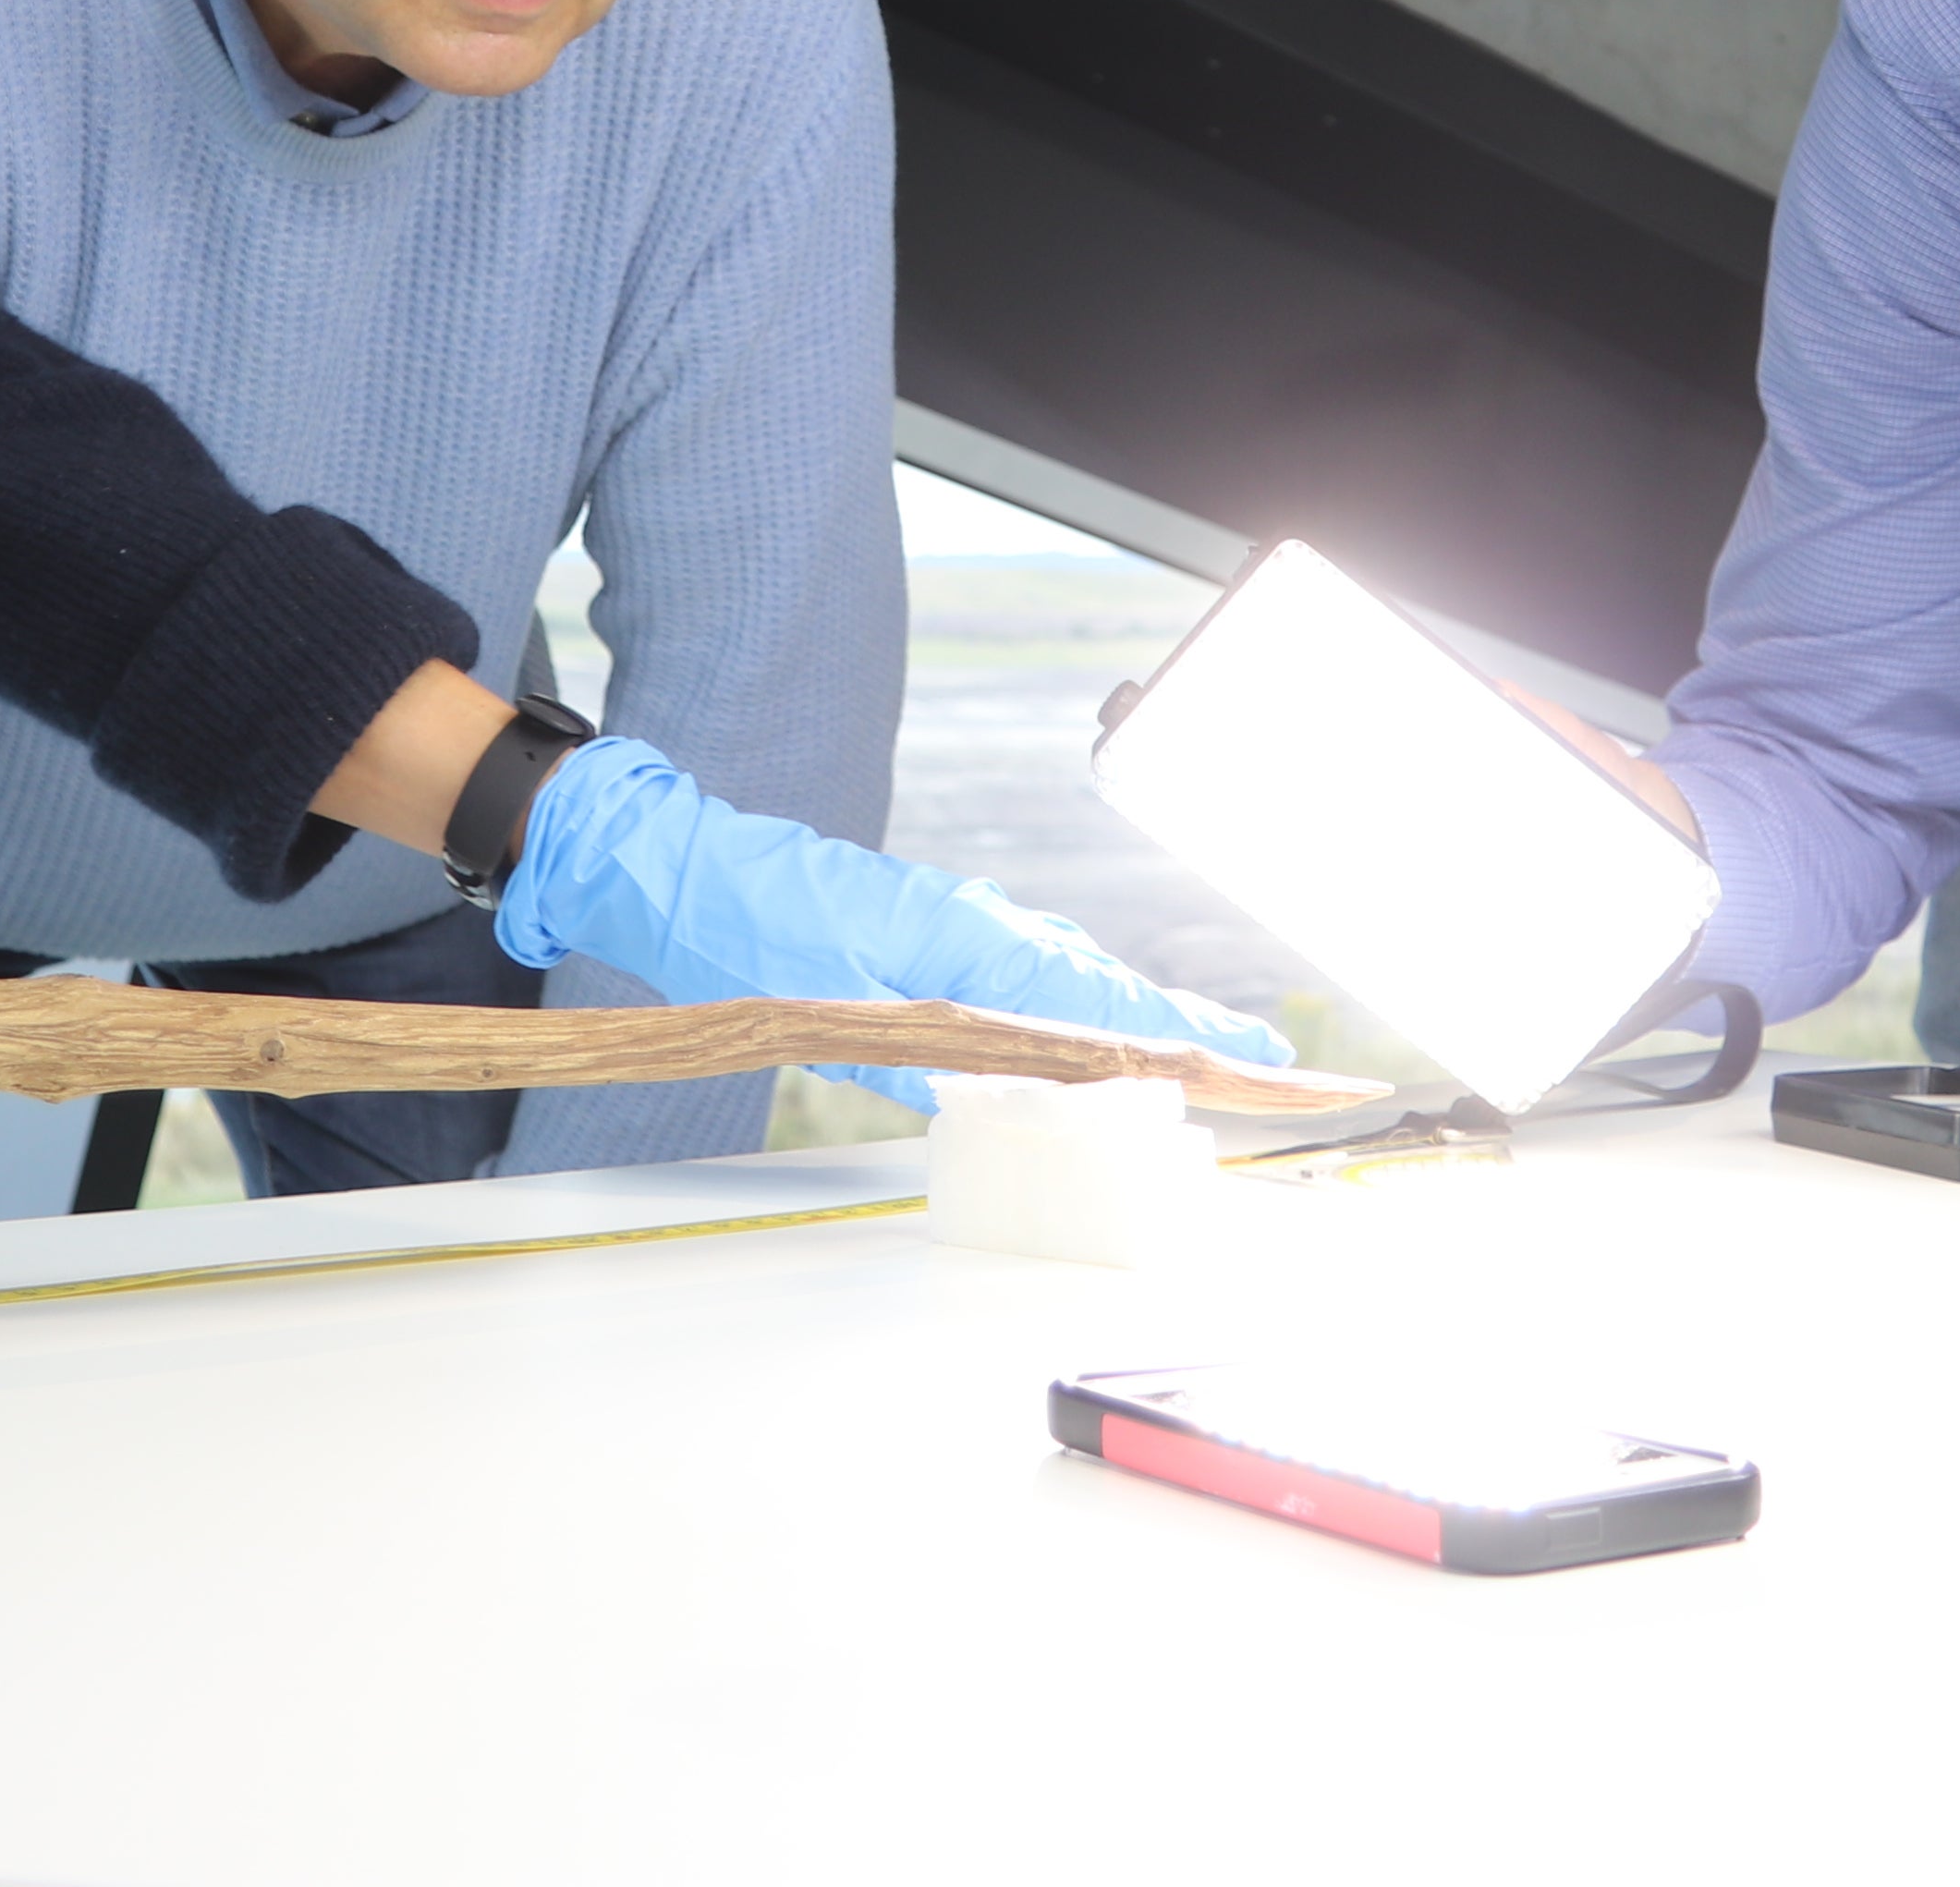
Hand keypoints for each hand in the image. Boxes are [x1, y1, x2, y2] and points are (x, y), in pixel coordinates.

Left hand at [489, 737, 1292, 1110]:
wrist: (685, 870)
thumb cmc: (750, 933)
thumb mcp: (841, 1010)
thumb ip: (935, 1056)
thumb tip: (1019, 1090)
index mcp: (970, 944)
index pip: (1103, 1007)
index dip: (1189, 1043)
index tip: (1264, 1065)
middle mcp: (982, 927)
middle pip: (1109, 992)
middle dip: (1191, 1035)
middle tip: (1274, 1073)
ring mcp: (963, 926)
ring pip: (1077, 983)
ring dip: (1142, 1023)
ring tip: (1211, 1062)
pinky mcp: (939, 934)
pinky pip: (1036, 977)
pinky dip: (1085, 1007)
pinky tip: (1098, 1034)